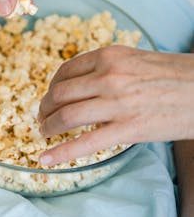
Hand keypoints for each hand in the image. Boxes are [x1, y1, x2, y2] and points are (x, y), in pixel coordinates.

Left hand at [37, 45, 193, 165]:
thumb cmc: (174, 75)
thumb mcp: (135, 60)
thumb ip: (106, 68)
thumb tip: (79, 84)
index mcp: (109, 56)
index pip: (65, 72)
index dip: (52, 87)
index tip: (50, 97)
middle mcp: (109, 76)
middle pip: (60, 94)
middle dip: (45, 108)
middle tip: (43, 117)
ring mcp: (118, 103)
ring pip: (67, 116)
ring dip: (48, 127)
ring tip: (44, 134)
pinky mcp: (129, 129)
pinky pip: (85, 144)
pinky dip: (60, 153)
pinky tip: (46, 159)